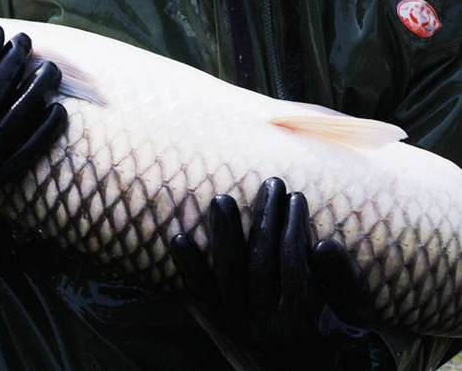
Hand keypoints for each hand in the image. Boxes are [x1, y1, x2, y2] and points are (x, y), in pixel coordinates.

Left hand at [170, 178, 379, 370]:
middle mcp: (269, 327)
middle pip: (260, 261)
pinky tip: (179, 239)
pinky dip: (189, 267)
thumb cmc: (340, 327)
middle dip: (265, 217)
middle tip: (272, 184)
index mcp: (306, 322)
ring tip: (223, 199)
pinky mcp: (220, 322)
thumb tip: (323, 244)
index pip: (293, 261)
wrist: (312, 366)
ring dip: (224, 233)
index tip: (297, 196)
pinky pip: (202, 293)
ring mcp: (240, 326)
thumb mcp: (357, 308)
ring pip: (229, 273)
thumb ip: (345, 277)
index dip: (294, 224)